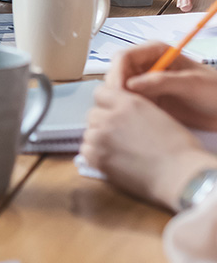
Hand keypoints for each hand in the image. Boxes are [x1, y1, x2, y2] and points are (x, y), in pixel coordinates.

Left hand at [81, 83, 213, 210]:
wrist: (180, 175)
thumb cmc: (179, 147)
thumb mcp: (156, 114)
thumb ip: (133, 109)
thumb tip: (121, 112)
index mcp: (128, 102)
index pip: (100, 93)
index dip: (106, 103)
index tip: (113, 112)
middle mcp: (111, 117)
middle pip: (92, 114)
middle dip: (102, 122)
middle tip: (117, 135)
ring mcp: (103, 138)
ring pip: (88, 133)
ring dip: (98, 139)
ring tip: (116, 150)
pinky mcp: (100, 160)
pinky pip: (86, 152)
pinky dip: (94, 155)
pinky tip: (110, 160)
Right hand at [105, 41, 216, 130]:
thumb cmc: (215, 92)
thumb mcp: (190, 84)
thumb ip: (161, 81)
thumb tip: (131, 84)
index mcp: (156, 52)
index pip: (124, 57)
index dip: (117, 73)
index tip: (118, 92)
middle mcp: (147, 65)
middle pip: (118, 72)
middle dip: (115, 89)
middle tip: (120, 107)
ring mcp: (146, 83)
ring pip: (120, 89)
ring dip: (120, 100)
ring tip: (127, 116)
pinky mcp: (149, 100)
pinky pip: (129, 103)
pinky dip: (127, 110)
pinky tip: (134, 121)